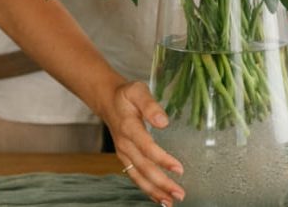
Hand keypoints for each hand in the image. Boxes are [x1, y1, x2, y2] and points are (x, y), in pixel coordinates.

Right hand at [101, 80, 185, 205]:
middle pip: (144, 167)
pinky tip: (160, 198)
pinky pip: (136, 177)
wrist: (108, 101)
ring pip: (138, 177)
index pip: (146, 147)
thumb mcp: (138, 91)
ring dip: (155, 191)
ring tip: (171, 201)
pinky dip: (147, 190)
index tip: (179, 169)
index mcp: (129, 127)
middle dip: (161, 183)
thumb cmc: (126, 95)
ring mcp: (124, 153)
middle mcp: (125, 144)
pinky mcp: (125, 159)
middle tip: (180, 193)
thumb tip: (164, 121)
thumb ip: (150, 105)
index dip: (162, 159)